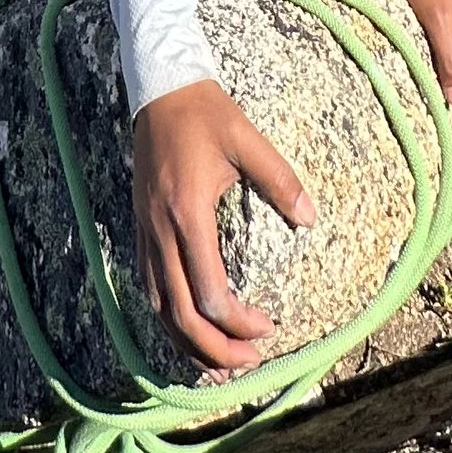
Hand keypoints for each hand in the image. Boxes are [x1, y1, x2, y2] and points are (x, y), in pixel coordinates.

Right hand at [130, 78, 315, 375]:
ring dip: (188, 343)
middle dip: (215, 350)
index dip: (238, 324)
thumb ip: (279, 179)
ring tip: (220, 365)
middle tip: (250, 364)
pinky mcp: (140, 227)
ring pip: (158, 309)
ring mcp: (146, 231)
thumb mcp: (247, 139)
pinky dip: (168, 319)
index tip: (268, 327)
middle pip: (180, 316)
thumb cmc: (205, 112)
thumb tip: (310, 218)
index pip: (208, 294)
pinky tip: (188, 329)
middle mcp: (161, 231)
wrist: (159, 87)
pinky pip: (149, 288)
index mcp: (188, 214)